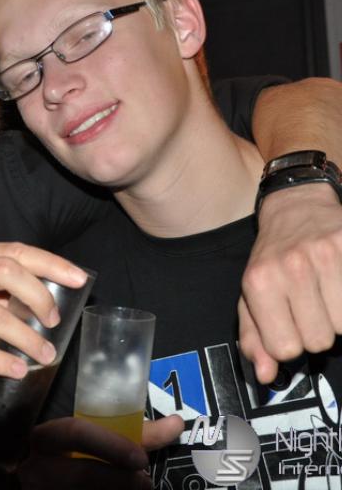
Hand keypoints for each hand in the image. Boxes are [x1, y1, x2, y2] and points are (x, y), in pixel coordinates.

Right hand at [18, 415, 183, 489]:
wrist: (50, 483)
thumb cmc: (80, 456)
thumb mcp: (99, 441)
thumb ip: (135, 434)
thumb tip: (177, 422)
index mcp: (46, 438)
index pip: (74, 431)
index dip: (109, 444)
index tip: (141, 458)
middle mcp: (36, 467)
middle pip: (80, 474)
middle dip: (119, 480)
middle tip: (146, 483)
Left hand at [239, 183, 341, 382]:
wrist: (296, 208)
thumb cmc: (273, 258)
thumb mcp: (251, 294)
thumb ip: (254, 337)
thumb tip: (265, 375)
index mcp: (259, 282)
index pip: (285, 348)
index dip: (290, 342)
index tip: (289, 324)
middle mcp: (291, 267)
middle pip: (319, 340)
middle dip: (316, 329)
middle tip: (310, 305)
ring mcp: (325, 255)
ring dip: (338, 316)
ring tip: (326, 293)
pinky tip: (339, 284)